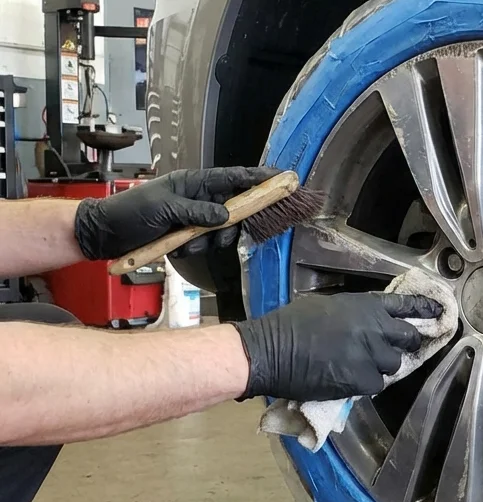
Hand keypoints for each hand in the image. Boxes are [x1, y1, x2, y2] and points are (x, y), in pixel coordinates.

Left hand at [74, 166, 280, 259]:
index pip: (234, 177)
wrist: (103, 234)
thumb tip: (225, 216)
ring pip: (222, 229)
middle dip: (233, 223)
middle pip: (235, 206)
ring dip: (209, 240)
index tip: (282, 178)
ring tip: (187, 242)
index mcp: (194, 182)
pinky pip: (206, 242)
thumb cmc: (128, 212)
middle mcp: (198, 197)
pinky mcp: (187, 234)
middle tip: (223, 233)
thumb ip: (198, 212)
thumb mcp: (164, 210)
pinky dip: (196, 248)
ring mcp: (194, 216)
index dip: (259, 177)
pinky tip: (179, 247)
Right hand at [231, 292, 443, 401]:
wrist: (273, 350)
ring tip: (362, 366)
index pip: (407, 306)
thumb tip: (367, 322)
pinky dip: (368, 384)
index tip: (438, 313)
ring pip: (394, 364)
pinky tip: (351, 380)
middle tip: (396, 348)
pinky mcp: (361, 380)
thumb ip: (355, 313)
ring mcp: (370, 355)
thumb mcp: (328, 306)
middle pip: (409, 337)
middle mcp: (375, 328)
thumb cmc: (292, 324)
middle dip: (406, 343)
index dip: (425, 309)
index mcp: (367, 306)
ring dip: (382, 366)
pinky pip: (378, 385)